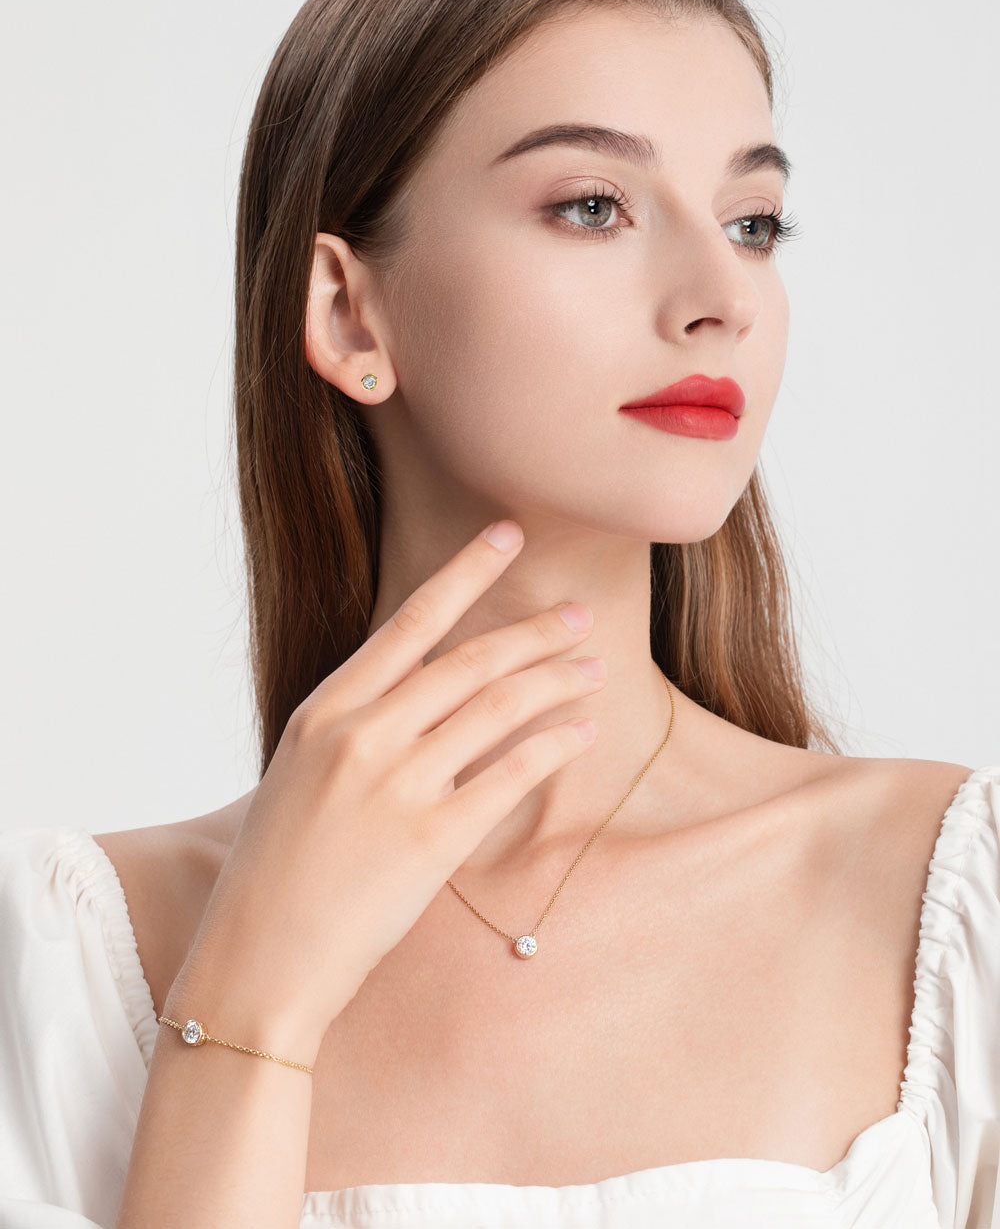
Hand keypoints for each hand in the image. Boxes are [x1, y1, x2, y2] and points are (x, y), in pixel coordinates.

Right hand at [168, 521, 605, 1063]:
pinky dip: (554, 746)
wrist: (255, 963)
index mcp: (323, 712)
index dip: (466, 572)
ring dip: (555, 682)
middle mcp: (360, 735)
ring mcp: (396, 785)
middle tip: (578, 614)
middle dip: (534, 632)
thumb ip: (354, 728)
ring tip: (592, 671)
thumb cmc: (275, 871)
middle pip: (468, 660)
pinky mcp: (431, 840)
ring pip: (498, 708)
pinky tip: (582, 733)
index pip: (410, 621)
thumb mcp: (298, 775)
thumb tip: (421, 695)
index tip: (508, 536)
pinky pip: (511, 775)